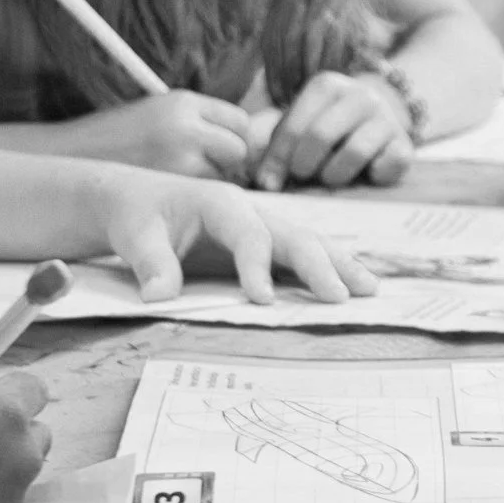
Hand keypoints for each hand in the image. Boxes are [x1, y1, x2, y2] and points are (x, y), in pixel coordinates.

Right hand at [58, 92, 254, 179]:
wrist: (64, 157)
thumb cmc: (117, 139)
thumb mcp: (159, 116)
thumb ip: (200, 124)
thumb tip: (252, 143)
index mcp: (183, 102)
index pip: (239, 121)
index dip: (233, 138)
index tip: (218, 149)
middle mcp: (185, 125)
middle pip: (239, 148)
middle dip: (229, 161)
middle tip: (203, 168)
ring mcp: (178, 156)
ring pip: (222, 173)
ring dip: (210, 178)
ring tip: (175, 175)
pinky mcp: (168, 184)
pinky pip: (201, 191)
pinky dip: (193, 193)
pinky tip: (167, 189)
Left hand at [88, 168, 378, 303]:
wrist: (138, 201)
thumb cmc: (138, 216)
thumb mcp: (134, 236)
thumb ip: (150, 264)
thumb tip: (158, 297)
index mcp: (222, 203)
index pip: (250, 236)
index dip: (258, 267)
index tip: (263, 301)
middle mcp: (253, 211)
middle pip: (295, 236)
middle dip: (320, 266)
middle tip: (340, 298)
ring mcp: (265, 226)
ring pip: (311, 243)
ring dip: (340, 266)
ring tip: (369, 290)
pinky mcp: (268, 242)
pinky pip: (305, 253)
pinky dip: (332, 268)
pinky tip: (353, 284)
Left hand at [249, 71, 413, 191]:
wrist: (375, 123)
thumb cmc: (325, 130)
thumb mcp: (298, 128)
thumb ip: (276, 150)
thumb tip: (266, 183)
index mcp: (327, 85)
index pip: (293, 127)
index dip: (277, 159)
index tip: (270, 182)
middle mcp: (361, 95)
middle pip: (320, 136)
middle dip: (304, 166)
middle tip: (303, 175)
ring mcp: (387, 118)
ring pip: (354, 153)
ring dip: (335, 175)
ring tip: (331, 176)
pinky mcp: (406, 144)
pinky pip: (387, 166)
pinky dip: (372, 176)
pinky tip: (365, 173)